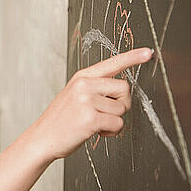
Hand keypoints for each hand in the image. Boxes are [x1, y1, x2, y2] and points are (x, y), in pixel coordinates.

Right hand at [29, 47, 152, 160]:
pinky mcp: (90, 118)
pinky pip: (117, 124)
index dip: (132, 57)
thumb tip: (122, 90)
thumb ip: (95, 88)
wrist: (42, 138)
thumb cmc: (60, 120)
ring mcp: (87, 101)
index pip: (112, 63)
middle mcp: (84, 85)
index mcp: (82, 77)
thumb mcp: (74, 96)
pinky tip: (95, 131)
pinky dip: (111, 132)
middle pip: (124, 89)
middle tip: (103, 114)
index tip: (148, 52)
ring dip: (113, 120)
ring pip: (122, 109)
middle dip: (120, 104)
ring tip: (94, 124)